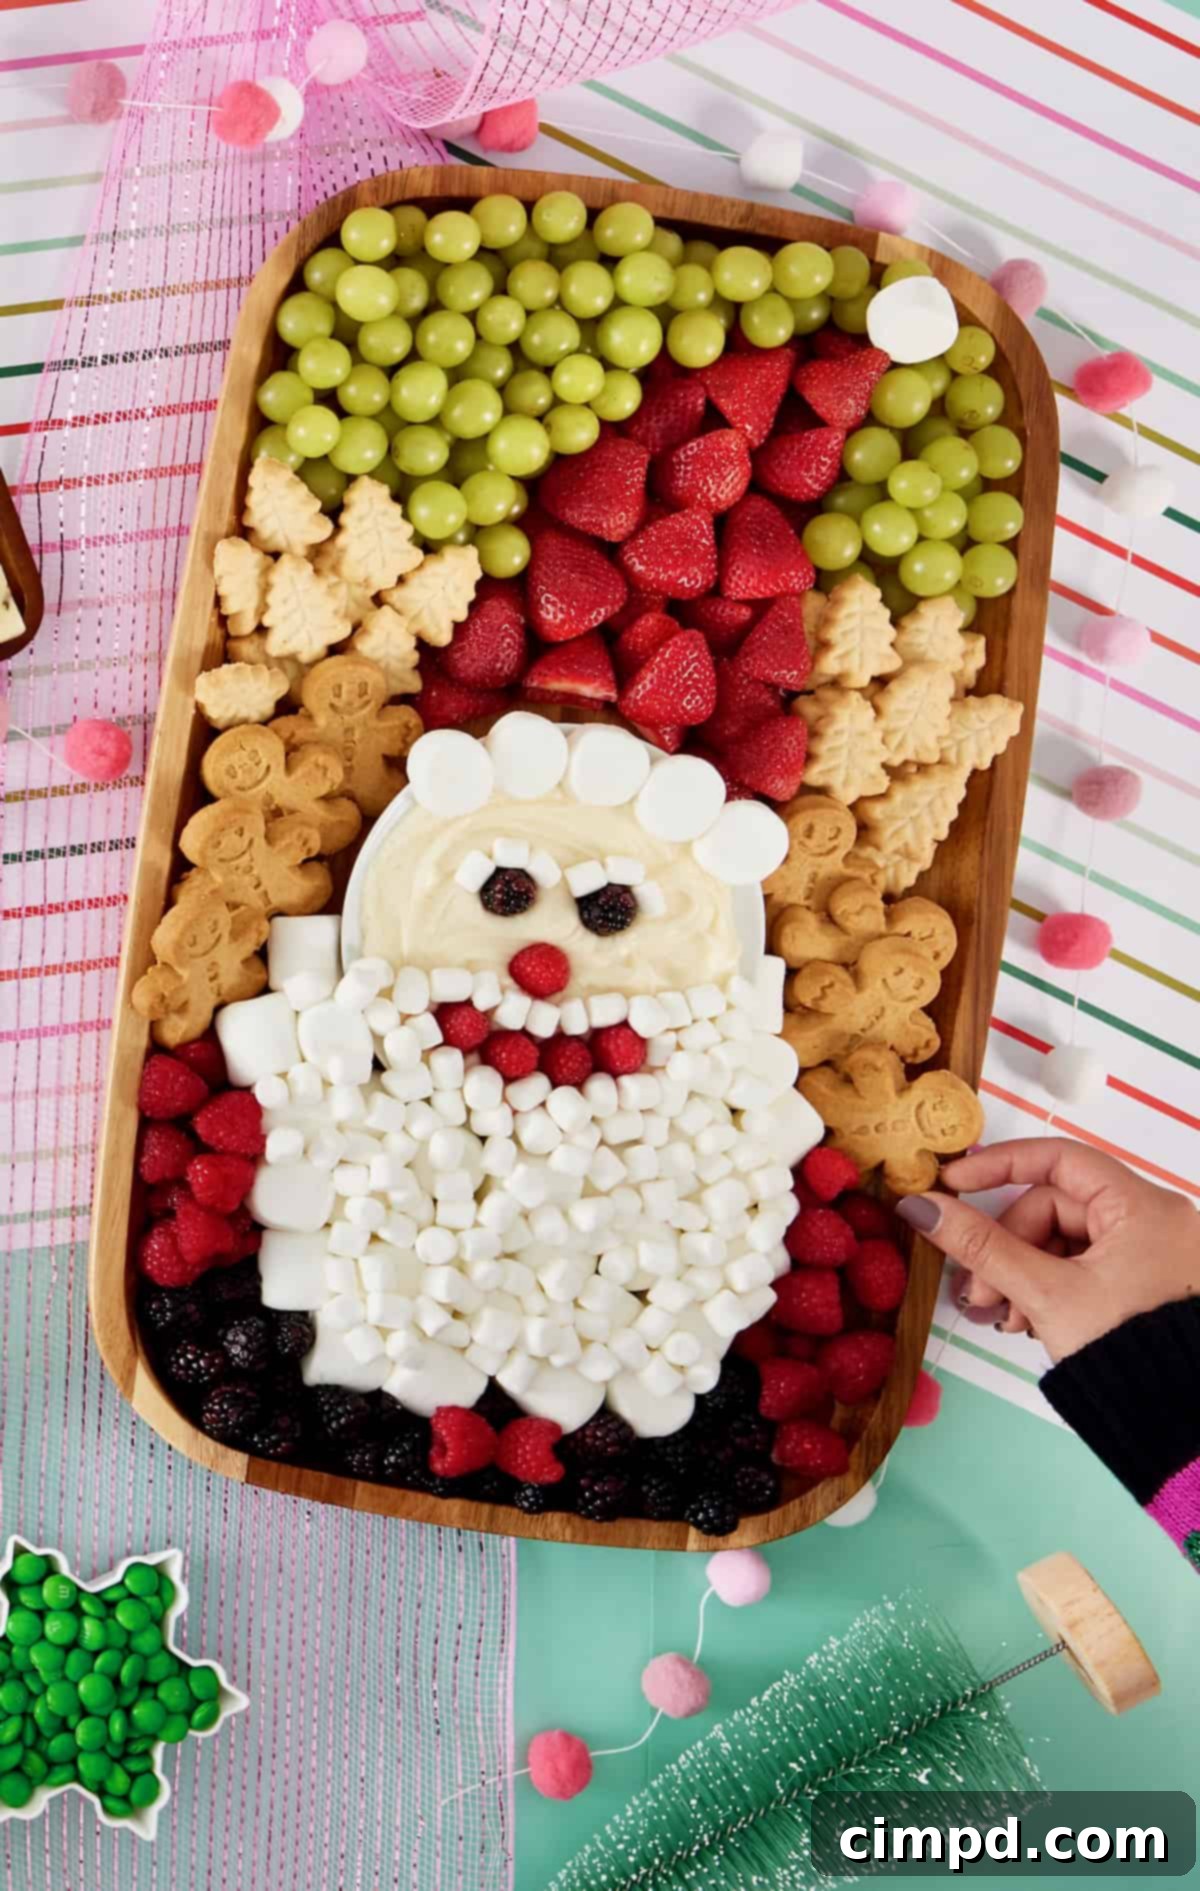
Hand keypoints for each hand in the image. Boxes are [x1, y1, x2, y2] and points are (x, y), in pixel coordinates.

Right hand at [896, 1138, 1199, 1361]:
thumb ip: (981, 1246)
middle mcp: (1151, 1218)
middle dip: (1006, 1248)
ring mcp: (1147, 1252)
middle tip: (977, 1291)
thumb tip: (919, 1208)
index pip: (1059, 1159)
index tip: (952, 1185)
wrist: (1176, 1422)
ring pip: (1060, 1241)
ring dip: (1020, 1274)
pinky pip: (1079, 1265)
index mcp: (1142, 1206)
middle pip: (1053, 1207)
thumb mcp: (1044, 1293)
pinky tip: (1027, 1321)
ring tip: (1001, 1315)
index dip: (1000, 1166)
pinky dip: (1046, 1287)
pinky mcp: (1138, 1281)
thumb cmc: (1122, 1348)